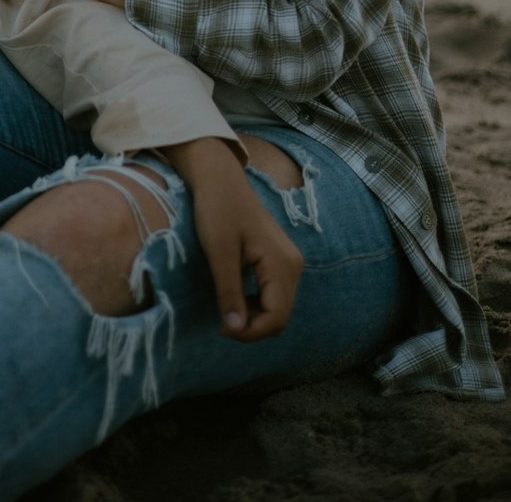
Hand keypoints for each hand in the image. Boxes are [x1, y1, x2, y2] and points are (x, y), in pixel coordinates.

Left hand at [165, 138, 302, 340]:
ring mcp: (288, 261)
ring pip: (278, 307)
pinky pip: (274, 294)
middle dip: (252, 326)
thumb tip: (234, 329)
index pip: (276, 318)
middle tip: (221, 320)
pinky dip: (256, 303)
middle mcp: (293, 265)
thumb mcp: (219, 253)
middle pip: (281, 316)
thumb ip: (229, 292)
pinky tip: (235, 295)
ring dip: (254, 316)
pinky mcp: (279, 259)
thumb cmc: (217, 210)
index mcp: (283, 264)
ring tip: (226, 307)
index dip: (250, 332)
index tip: (220, 328)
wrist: (219, 178)